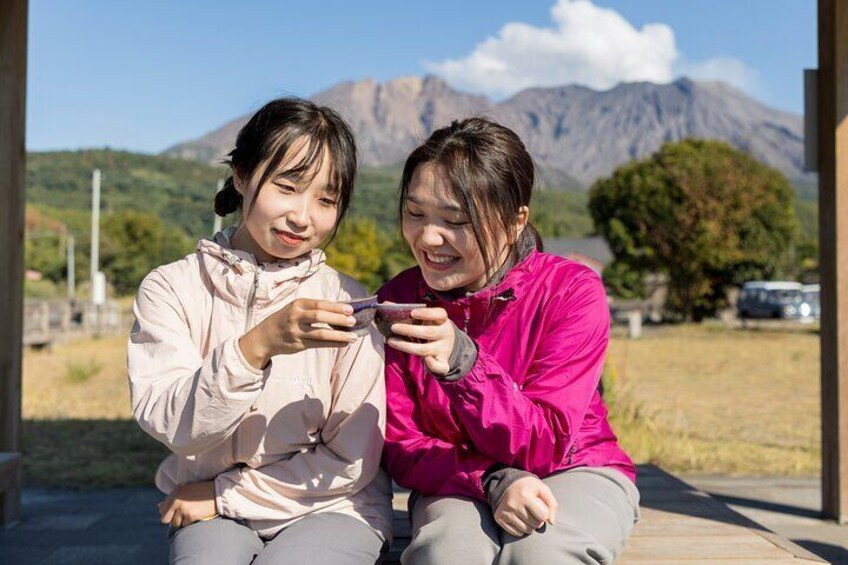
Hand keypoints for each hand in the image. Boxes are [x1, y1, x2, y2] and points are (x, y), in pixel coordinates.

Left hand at [158, 481, 216, 528]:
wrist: (219, 492)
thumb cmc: (202, 490)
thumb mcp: (186, 490)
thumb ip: (172, 498)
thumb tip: (158, 507)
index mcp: (175, 492)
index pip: (162, 509)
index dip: (169, 513)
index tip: (177, 512)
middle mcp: (176, 500)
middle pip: (164, 519)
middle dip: (172, 519)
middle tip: (182, 516)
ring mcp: (183, 508)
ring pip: (175, 523)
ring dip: (182, 521)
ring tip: (191, 514)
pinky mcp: (190, 515)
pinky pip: (185, 525)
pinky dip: (190, 522)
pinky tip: (197, 515)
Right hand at [239, 298, 357, 367]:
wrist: (264, 337)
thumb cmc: (286, 319)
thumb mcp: (295, 309)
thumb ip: (314, 308)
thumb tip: (340, 309)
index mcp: (297, 304)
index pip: (319, 304)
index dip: (335, 307)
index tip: (350, 309)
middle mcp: (295, 317)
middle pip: (320, 317)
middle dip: (338, 319)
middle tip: (353, 321)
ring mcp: (295, 332)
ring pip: (320, 334)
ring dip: (339, 335)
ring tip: (353, 337)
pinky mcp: (298, 345)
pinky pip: (319, 345)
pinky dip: (333, 344)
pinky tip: (344, 343)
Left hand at [386, 307, 454, 374]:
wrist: (447, 345)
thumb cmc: (430, 328)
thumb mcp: (424, 320)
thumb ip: (408, 313)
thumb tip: (386, 305)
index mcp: (441, 320)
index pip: (440, 314)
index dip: (427, 313)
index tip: (412, 313)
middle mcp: (445, 333)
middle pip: (428, 332)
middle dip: (409, 330)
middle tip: (393, 327)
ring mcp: (444, 348)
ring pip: (426, 349)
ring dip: (406, 346)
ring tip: (391, 341)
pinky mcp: (443, 361)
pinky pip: (440, 366)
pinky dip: (433, 365)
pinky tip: (425, 360)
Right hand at [493, 476, 558, 536]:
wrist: (506, 483)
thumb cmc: (528, 487)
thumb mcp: (542, 489)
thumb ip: (552, 504)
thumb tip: (551, 522)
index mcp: (525, 495)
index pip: (544, 516)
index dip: (545, 513)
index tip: (540, 507)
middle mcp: (513, 505)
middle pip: (536, 525)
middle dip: (538, 519)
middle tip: (533, 510)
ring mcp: (505, 512)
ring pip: (527, 530)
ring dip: (530, 525)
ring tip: (526, 514)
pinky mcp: (499, 518)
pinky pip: (517, 533)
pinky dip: (521, 528)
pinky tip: (519, 518)